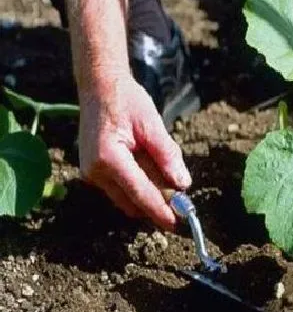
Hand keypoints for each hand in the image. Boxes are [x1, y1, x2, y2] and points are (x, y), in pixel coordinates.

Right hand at [78, 75, 190, 229]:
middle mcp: (94, 170)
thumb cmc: (126, 101)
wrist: (99, 87)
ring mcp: (90, 173)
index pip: (139, 193)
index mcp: (108, 158)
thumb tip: (182, 184)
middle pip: (132, 201)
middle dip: (156, 205)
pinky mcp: (93, 172)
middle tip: (181, 202)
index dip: (159, 211)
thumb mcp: (152, 124)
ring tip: (167, 178)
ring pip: (125, 199)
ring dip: (147, 196)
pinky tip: (150, 169)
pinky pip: (120, 189)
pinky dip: (137, 186)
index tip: (177, 224)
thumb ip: (167, 155)